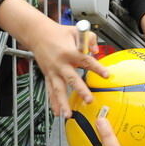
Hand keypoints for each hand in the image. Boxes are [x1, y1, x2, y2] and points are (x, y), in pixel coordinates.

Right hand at [0, 0, 108, 117]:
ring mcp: (53, 72)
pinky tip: (57, 113)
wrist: (37, 34)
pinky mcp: (48, 76)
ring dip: (63, 103)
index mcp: (69, 52)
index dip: (97, 68)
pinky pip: (51, 91)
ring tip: (68, 114)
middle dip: (80, 90)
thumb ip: (90, 40)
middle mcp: (60, 64)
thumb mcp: (76, 31)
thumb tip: (97, 51)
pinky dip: (54, 103)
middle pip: (72, 79)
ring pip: (58, 90)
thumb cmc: (58, 33)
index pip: (86, 61)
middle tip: (88, 100)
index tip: (106, 75)